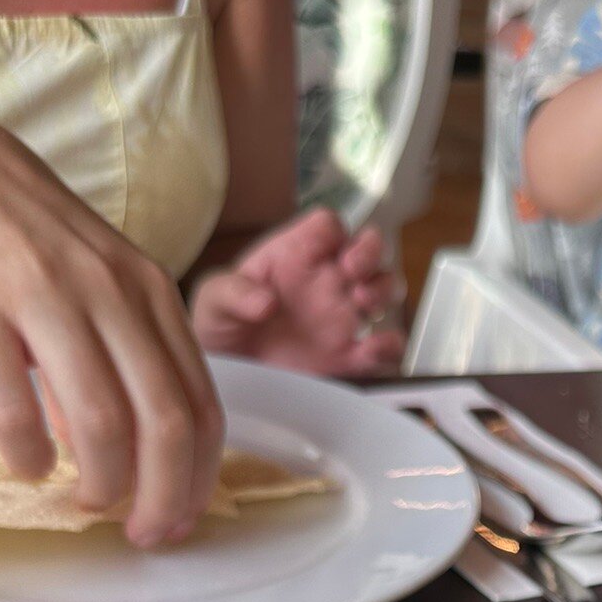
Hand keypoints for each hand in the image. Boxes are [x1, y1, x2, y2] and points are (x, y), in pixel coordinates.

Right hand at [0, 90, 220, 548]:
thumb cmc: (17, 234)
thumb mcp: (96, 281)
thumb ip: (128, 355)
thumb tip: (141, 453)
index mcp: (148, 290)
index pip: (200, 403)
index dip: (198, 477)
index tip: (181, 519)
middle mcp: (108, 291)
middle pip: (165, 422)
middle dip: (163, 497)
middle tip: (143, 532)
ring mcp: (40, 295)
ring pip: (101, 421)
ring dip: (102, 483)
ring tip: (87, 502)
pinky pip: (13, 408)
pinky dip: (28, 456)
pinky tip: (27, 468)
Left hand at [191, 208, 404, 376]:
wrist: (229, 376)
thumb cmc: (221, 326)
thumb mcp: (213, 300)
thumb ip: (232, 292)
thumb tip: (264, 302)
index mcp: (296, 255)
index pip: (327, 225)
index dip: (333, 231)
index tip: (327, 248)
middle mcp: (326, 280)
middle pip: (368, 247)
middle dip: (370, 253)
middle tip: (353, 271)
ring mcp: (343, 316)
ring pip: (385, 288)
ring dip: (382, 290)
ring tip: (362, 303)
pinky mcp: (351, 356)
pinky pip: (385, 346)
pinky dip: (388, 346)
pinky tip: (370, 350)